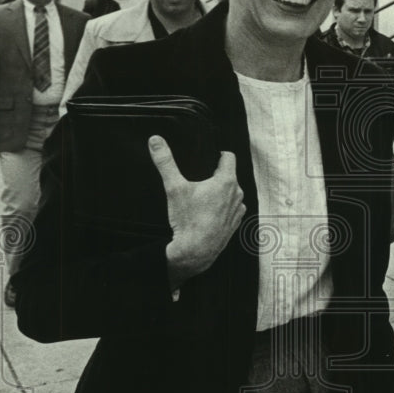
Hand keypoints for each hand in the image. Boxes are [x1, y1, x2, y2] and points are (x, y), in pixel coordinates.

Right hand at [149, 137, 245, 286]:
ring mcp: (238, 209)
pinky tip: (206, 213)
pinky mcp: (235, 223)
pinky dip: (221, 208)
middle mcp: (237, 193)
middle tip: (198, 181)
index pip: (228, 156)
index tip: (208, 158)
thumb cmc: (188, 220)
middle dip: (215, 175)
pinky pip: (230, 208)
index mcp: (226, 181)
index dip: (218, 155)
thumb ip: (165, 162)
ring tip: (201, 199)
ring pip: (231, 192)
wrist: (195, 252)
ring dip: (220, 192)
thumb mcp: (174, 188)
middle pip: (228, 175)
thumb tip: (155, 140)